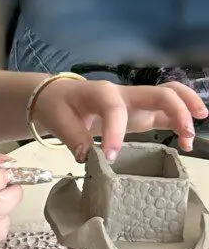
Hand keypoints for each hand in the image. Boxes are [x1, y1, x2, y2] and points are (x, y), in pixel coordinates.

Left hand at [32, 75, 204, 160]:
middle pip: (159, 92)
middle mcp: (125, 94)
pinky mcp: (141, 114)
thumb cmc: (59, 105)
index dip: (114, 132)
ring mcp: (136, 103)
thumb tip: (86, 155)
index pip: (114, 109)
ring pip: (170, 97)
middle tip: (185, 131)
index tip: (110, 156)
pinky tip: (185, 142)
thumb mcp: (58, 119)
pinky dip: (179, 124)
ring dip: (186, 111)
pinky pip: (165, 114)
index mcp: (101, 92)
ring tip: (191, 135)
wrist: (59, 97)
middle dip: (177, 108)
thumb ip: (73, 136)